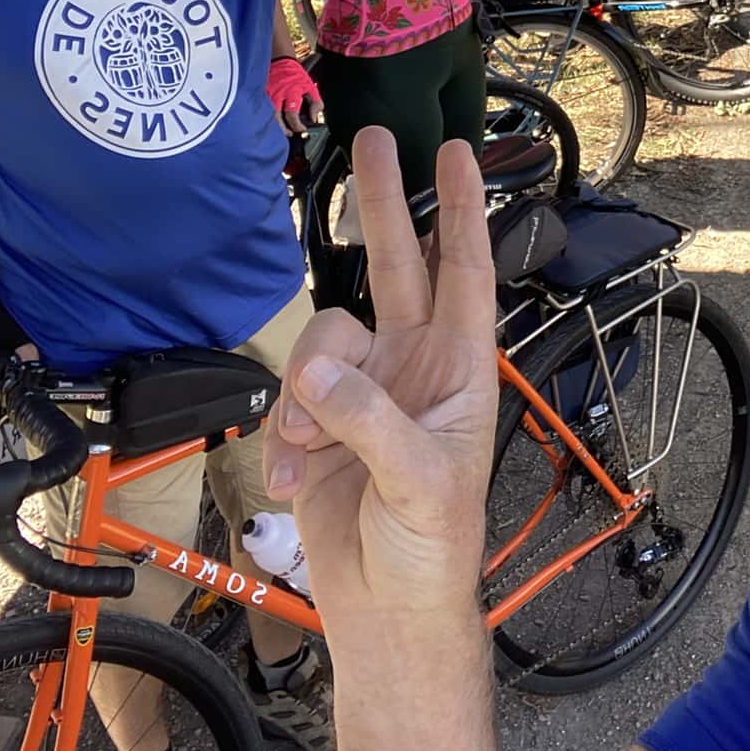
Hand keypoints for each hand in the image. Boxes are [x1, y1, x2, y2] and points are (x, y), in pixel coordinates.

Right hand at [266, 55, 321, 134]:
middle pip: (276, 117)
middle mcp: (277, 95)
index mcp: (291, 92)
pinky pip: (263, 110)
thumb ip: (315, 104)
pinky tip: (273, 124)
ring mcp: (267, 96)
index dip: (297, 125)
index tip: (302, 129)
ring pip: (267, 115)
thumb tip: (314, 118)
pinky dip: (267, 119)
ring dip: (275, 126)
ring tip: (282, 131)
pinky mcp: (261, 96)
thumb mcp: (311, 87)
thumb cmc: (296, 76)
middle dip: (282, 129)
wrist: (280, 62)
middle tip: (289, 134)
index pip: (292, 114)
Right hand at [266, 129, 498, 625]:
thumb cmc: (434, 549)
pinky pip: (287, 398)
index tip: (457, 151)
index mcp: (460, 369)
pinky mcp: (317, 423)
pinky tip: (296, 478)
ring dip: (309, 396)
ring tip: (316, 455)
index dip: (462, 211)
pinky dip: (284, 438)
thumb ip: (368, 419)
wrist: (386, 612)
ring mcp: (362, 390)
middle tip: (373, 137)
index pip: (465, 272)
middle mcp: (413, 366)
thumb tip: (317, 370)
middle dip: (383, 203)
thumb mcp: (420, 481)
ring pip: (321, 339)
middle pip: (395, 264)